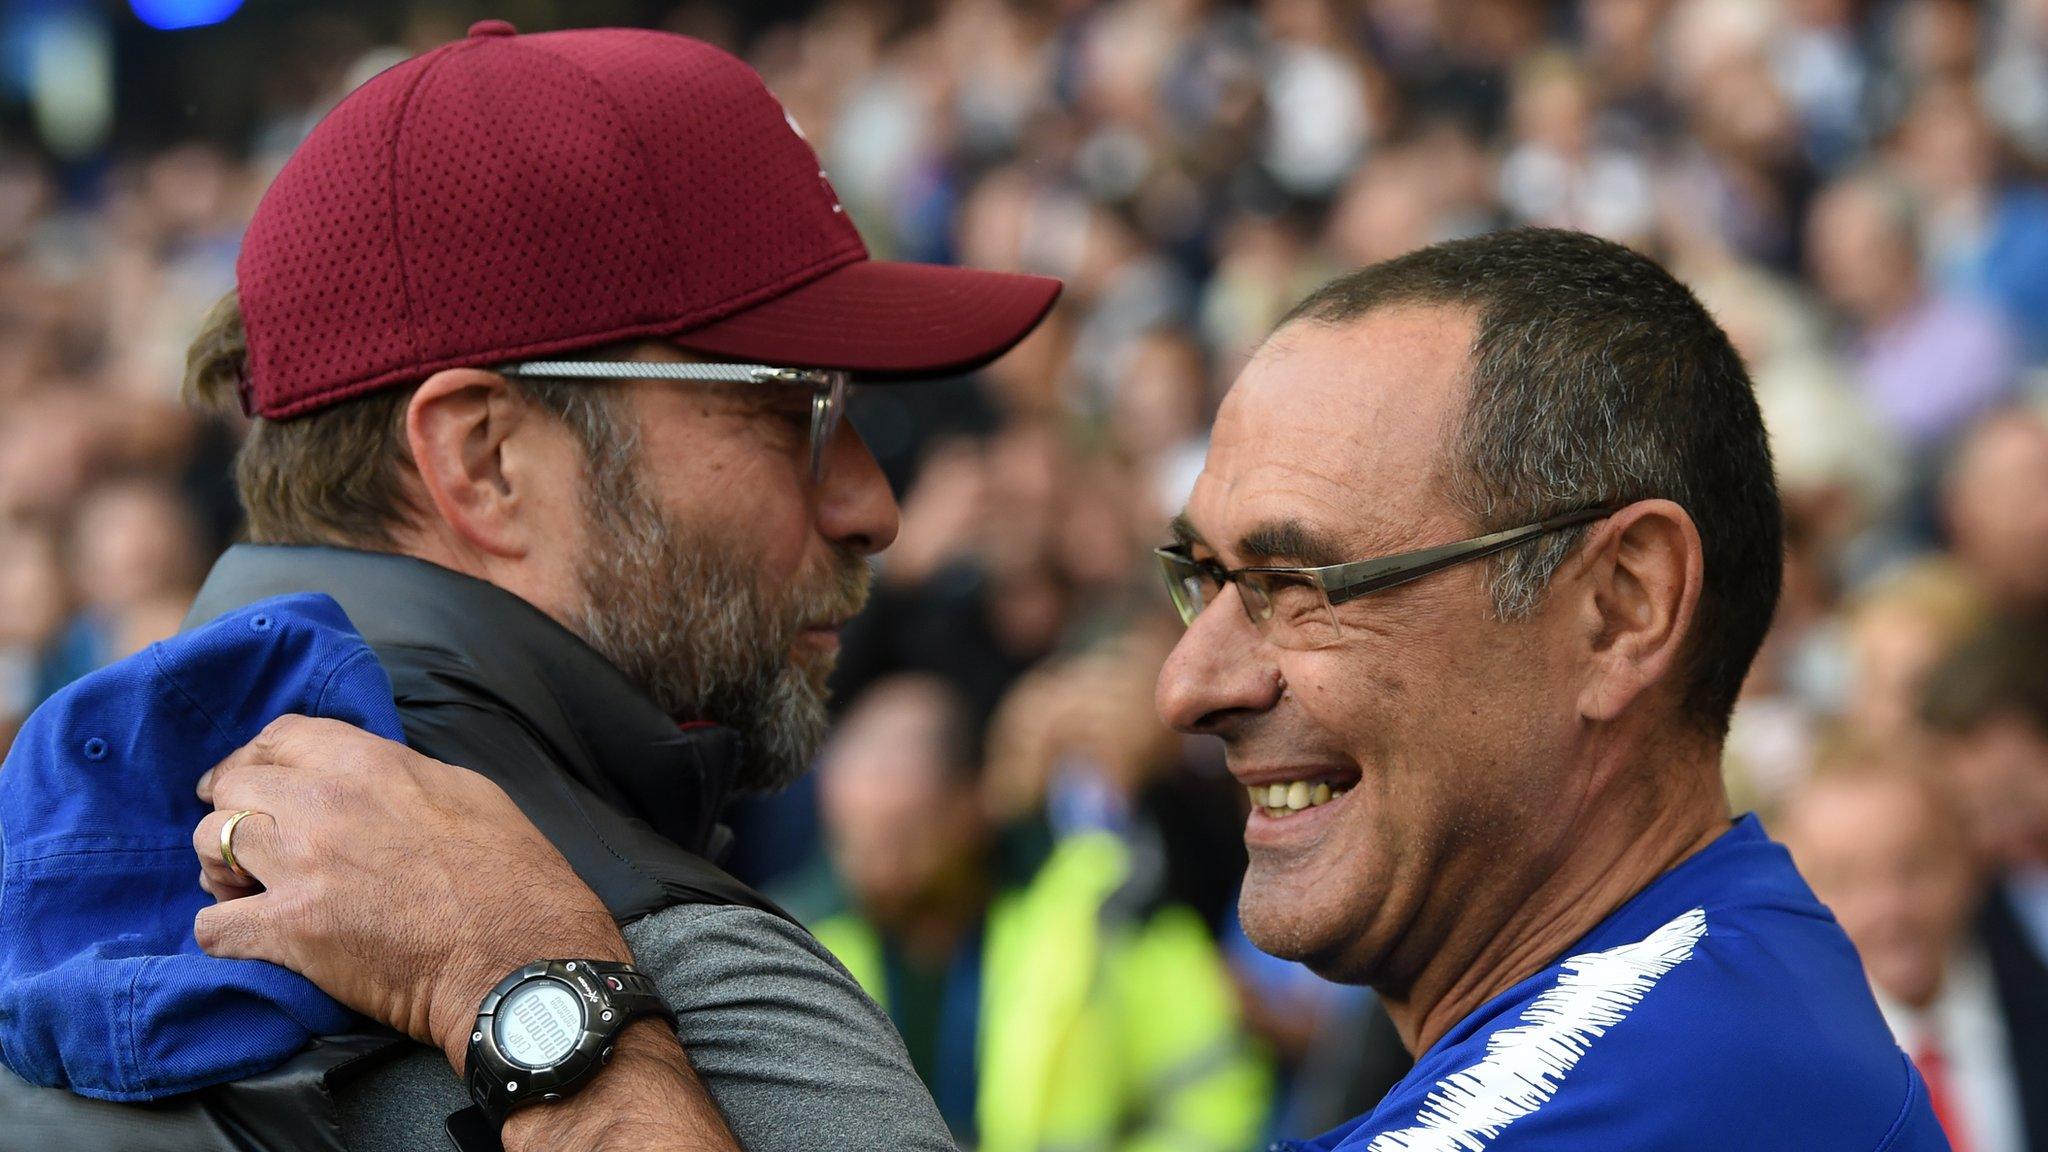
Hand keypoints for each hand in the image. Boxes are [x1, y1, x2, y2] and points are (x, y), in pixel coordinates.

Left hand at [191, 715, 629, 1071]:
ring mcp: (301, 866)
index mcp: (370, 763)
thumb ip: (406, 774)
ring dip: (222, 867)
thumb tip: (372, 779)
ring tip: (248, 889)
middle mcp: (323, 803)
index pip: (279, 735)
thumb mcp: (470, 793)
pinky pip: (212, 926)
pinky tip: (249, 936)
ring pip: (208, 843)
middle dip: (234, 809)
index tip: (258, 782)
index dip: (258, 758)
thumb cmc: (512, 876)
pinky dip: (223, 932)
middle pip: (232, 785)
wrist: (518, 954)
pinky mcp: (290, 931)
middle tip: (251, 842)